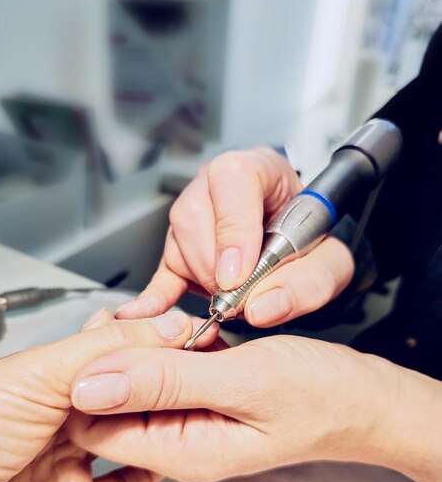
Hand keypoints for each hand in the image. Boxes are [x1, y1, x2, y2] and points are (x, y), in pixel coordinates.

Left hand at [0, 310, 211, 481]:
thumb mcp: (37, 376)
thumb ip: (103, 349)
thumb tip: (163, 326)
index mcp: (43, 375)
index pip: (108, 350)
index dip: (146, 342)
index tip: (186, 336)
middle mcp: (56, 415)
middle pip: (120, 394)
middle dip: (155, 382)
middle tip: (196, 367)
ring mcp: (67, 459)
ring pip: (126, 436)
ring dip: (156, 424)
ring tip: (191, 405)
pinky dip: (146, 474)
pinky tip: (166, 457)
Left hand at [67, 334, 441, 481]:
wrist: (362, 398)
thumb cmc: (319, 394)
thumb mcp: (241, 381)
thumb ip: (164, 383)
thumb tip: (88, 386)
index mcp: (182, 452)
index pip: (96, 428)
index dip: (90, 379)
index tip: (105, 335)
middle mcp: (178, 444)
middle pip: (111, 406)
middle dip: (114, 359)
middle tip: (136, 319)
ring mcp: (190, 424)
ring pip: (135, 386)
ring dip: (141, 351)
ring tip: (164, 321)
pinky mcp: (201, 403)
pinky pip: (163, 377)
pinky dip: (166, 350)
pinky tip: (184, 330)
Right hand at [116, 149, 354, 326]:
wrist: (301, 246)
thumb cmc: (312, 242)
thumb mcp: (331, 260)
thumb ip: (309, 281)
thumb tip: (263, 307)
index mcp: (259, 169)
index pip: (232, 179)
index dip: (232, 229)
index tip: (236, 274)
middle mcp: (218, 185)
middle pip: (194, 214)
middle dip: (214, 267)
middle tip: (237, 298)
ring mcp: (193, 213)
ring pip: (177, 241)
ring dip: (200, 279)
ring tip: (230, 298)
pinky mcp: (179, 247)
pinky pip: (162, 268)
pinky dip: (157, 295)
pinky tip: (149, 312)